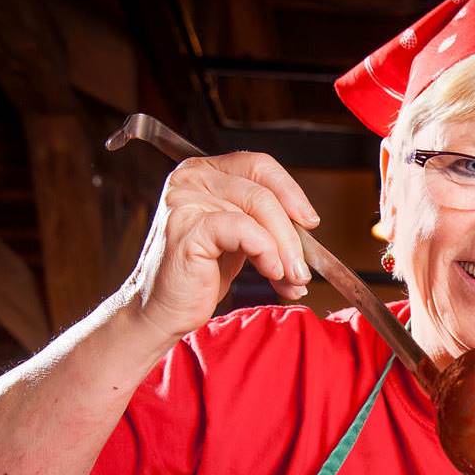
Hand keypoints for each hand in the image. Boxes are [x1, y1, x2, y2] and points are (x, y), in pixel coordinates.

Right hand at [124, 152, 320, 340]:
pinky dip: (266, 252)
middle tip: (303, 267)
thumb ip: (265, 221)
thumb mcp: (238, 238)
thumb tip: (307, 225)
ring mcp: (185, 199)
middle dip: (292, 233)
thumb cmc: (200, 276)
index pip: (259, 165)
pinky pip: (244, 230)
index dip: (291, 191)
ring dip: (284, 250)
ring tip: (289, 278)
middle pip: (262, 191)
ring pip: (258, 211)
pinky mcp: (186, 225)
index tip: (310, 222)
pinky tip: (271, 273)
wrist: (164, 310)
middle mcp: (191, 177)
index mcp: (203, 171)